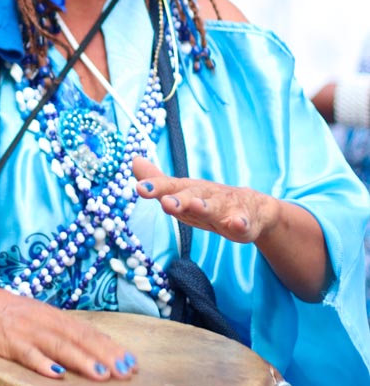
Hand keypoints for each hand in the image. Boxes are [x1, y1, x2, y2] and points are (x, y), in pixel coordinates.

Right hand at [0, 277, 138, 381]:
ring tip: (102, 375)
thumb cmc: (6, 312)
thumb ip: (58, 331)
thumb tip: (86, 348)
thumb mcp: (37, 316)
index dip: (110, 346)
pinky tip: (56, 374)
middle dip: (105, 355)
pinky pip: (27, 353)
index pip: (88, 331)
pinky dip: (42, 363)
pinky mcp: (8, 341)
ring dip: (82, 360)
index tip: (131, 361)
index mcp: (54, 316)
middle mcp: (45, 321)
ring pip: (59, 346)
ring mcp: (27, 331)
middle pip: (80, 338)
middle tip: (126, 371)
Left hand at [132, 157, 278, 244]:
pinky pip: (242, 223)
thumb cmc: (209, 200)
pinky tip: (236, 224)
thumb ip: (158, 180)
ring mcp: (225, 207)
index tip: (140, 188)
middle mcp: (205, 195)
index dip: (155, 186)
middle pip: (191, 195)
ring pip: (215, 207)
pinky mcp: (244, 222)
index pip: (170, 186)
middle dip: (178, 199)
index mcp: (189, 190)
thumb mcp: (183, 192)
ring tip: (195, 206)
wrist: (252, 208)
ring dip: (205, 206)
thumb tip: (134, 160)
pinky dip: (240, 223)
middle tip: (165, 202)